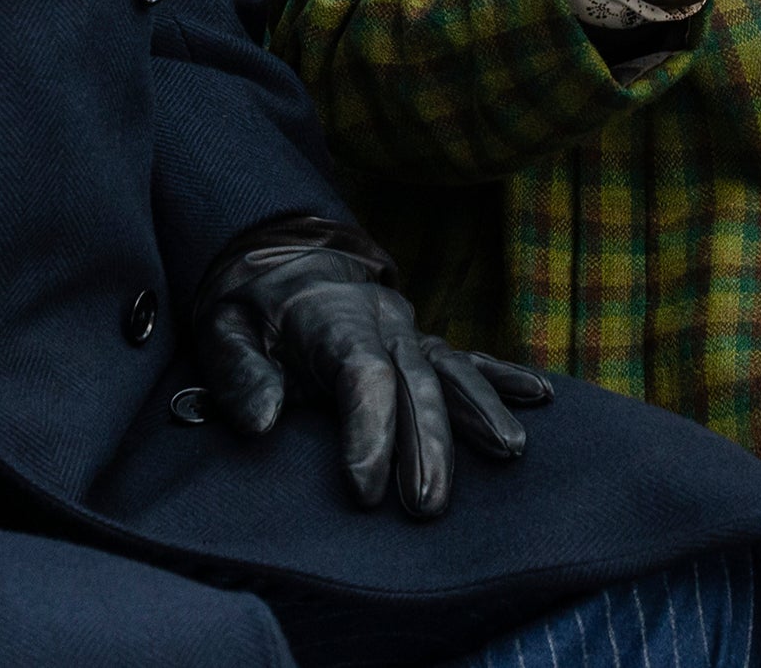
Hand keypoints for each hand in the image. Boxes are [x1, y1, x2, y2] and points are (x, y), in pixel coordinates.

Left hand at [194, 215, 549, 516]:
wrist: (279, 254)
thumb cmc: (249, 304)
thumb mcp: (221, 326)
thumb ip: (238, 373)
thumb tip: (261, 423)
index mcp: (333, 317)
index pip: (361, 373)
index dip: (368, 431)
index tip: (365, 491)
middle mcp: (382, 321)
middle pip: (415, 381)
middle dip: (427, 444)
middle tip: (427, 506)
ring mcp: (408, 329)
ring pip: (451, 371)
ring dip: (478, 414)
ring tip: (507, 453)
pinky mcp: (420, 342)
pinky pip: (468, 358)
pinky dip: (502, 377)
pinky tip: (539, 396)